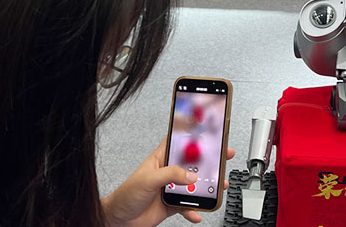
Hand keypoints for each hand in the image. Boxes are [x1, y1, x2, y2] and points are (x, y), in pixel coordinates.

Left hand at [102, 139, 235, 226]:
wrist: (119, 219)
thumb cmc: (126, 194)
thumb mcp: (148, 179)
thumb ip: (171, 174)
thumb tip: (191, 175)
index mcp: (161, 159)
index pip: (179, 141)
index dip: (193, 133)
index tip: (208, 129)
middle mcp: (169, 172)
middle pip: (194, 163)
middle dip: (210, 160)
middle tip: (225, 156)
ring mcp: (172, 188)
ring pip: (195, 185)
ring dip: (207, 187)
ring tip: (218, 188)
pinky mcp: (173, 204)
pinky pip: (188, 205)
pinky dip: (194, 210)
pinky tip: (197, 212)